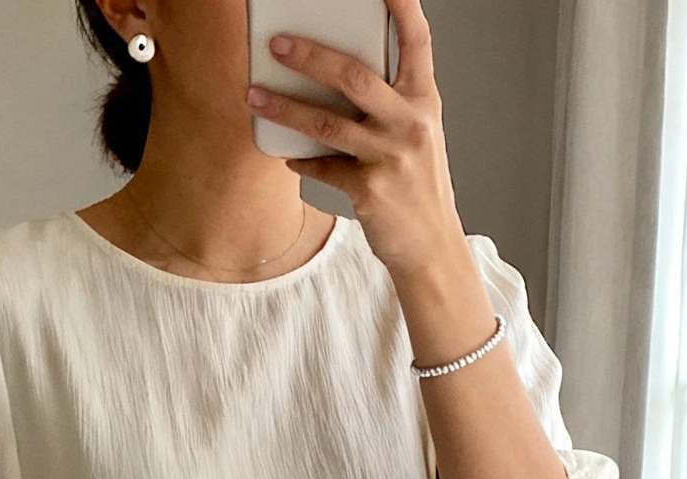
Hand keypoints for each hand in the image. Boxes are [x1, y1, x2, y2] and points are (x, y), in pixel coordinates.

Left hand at [247, 0, 466, 285]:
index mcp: (425, 100)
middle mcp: (411, 122)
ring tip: (255, 96)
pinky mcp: (371, 190)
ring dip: (286, 108)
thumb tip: (329, 73)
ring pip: (328, 123)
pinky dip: (302, 160)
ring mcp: (392, 156)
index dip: (401, 5)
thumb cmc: (417, 185)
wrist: (431, 247)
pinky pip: (324, 167)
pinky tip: (287, 153)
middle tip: (277, 44)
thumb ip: (386, 101)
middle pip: (354, 76)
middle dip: (311, 56)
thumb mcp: (415, 134)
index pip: (416, 40)